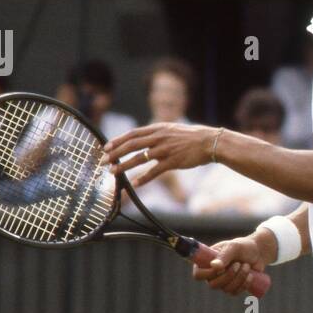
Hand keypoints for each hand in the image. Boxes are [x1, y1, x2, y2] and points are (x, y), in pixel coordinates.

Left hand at [102, 123, 220, 187]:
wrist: (210, 141)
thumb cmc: (191, 137)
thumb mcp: (171, 130)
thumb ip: (157, 134)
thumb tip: (143, 139)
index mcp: (158, 129)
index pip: (132, 134)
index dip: (117, 141)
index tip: (106, 148)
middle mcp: (159, 137)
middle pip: (131, 145)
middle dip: (115, 154)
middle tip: (103, 162)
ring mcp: (165, 149)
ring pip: (140, 157)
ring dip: (124, 165)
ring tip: (113, 172)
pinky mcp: (173, 161)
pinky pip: (155, 171)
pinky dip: (144, 177)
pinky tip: (135, 184)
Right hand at [192, 234, 272, 295]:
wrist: (257, 252)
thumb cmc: (243, 247)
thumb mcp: (234, 247)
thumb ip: (224, 255)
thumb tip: (214, 266)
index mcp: (206, 262)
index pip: (198, 275)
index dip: (208, 274)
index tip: (222, 267)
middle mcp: (212, 274)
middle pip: (212, 285)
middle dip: (228, 275)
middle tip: (238, 263)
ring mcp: (222, 282)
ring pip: (225, 289)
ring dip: (239, 278)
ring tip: (246, 266)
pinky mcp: (233, 288)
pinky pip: (234, 292)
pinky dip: (243, 285)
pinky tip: (250, 276)